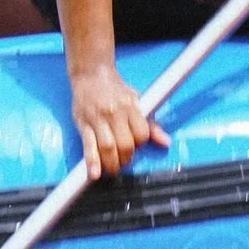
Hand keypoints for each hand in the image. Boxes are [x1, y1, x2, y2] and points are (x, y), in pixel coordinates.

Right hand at [70, 62, 168, 178]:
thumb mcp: (136, 100)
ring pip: (107, 147)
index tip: (136, 145)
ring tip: (112, 169)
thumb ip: (150, 123)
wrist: (90, 74)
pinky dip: (92, 161)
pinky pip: (88, 145)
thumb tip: (166, 142)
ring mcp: (97, 119)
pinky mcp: (83, 124)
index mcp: (129, 106)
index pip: (141, 133)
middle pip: (125, 144)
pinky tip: (93, 174)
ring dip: (111, 164)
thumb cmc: (115, 89)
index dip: (140, 143)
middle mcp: (113, 112)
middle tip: (124, 160)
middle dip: (126, 158)